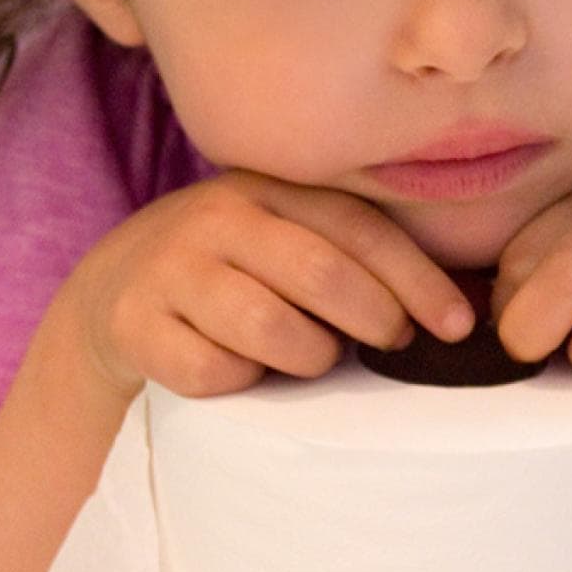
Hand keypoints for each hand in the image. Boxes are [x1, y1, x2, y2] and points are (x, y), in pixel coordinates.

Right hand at [63, 171, 476, 399]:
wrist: (114, 293)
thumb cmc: (235, 274)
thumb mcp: (287, 241)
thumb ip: (352, 256)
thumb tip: (452, 312)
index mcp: (269, 190)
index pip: (358, 229)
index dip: (417, 280)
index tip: (458, 327)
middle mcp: (217, 217)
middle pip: (319, 273)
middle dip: (373, 319)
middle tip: (389, 344)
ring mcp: (170, 269)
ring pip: (268, 327)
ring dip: (309, 356)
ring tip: (311, 357)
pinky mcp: (133, 324)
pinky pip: (212, 371)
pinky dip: (241, 382)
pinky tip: (242, 370)